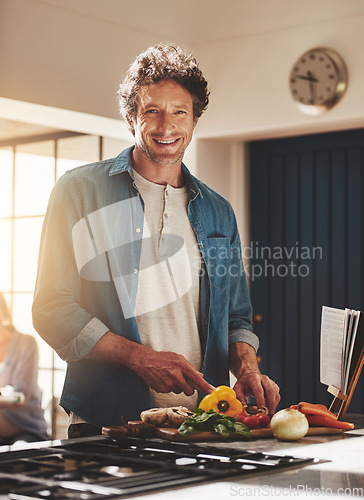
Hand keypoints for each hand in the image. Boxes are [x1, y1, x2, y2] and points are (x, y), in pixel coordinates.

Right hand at [87, 331, 213, 396]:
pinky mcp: (162, 389)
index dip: (205, 387)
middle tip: (184, 382)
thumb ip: (189, 367)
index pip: (197, 379)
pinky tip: (163, 379)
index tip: (211, 392)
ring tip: (169, 376)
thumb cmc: (162, 358)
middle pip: (189, 391)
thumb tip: (200, 377)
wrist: (144, 361)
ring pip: (179, 391)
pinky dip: (169, 387)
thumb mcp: (177, 358)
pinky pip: (170, 392)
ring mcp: (168, 384)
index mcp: (182, 365)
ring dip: (177, 386)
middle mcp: (176, 376)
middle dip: (189, 389)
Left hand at [233, 372, 279, 414]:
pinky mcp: (274, 386)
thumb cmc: (244, 383)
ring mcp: (270, 381)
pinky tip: (271, 408)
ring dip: (274, 404)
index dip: (260, 399)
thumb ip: (239, 397)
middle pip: (270, 390)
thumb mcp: (238, 388)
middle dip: (271, 403)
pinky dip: (275, 403)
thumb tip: (243, 407)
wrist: (250, 375)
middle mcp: (263, 378)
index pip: (258, 389)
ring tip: (270, 413)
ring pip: (275, 393)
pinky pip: (277, 395)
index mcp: (253, 378)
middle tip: (269, 413)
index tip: (261, 408)